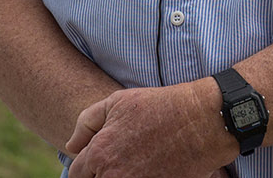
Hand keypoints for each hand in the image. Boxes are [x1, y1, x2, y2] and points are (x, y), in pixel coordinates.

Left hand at [63, 82, 237, 177]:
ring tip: (135, 168)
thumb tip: (70, 144)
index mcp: (99, 153)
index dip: (85, 169)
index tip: (96, 165)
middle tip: (119, 164)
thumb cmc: (159, 107)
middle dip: (101, 175)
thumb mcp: (117, 102)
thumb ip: (86, 122)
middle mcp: (113, 175)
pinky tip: (149, 170)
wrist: (201, 121)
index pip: (77, 175)